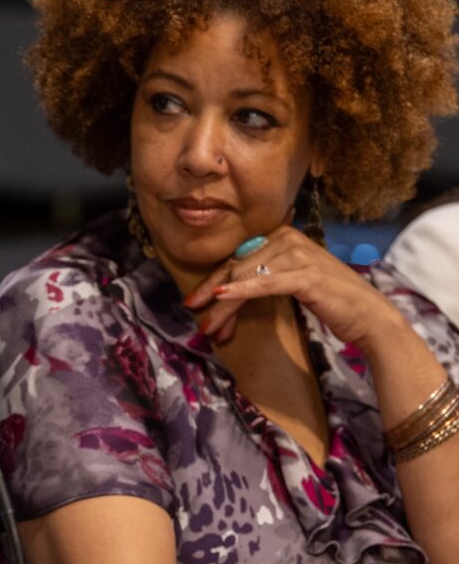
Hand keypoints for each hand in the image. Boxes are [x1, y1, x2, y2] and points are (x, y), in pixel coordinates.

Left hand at [185, 226, 400, 347]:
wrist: (369, 315)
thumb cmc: (329, 300)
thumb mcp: (289, 281)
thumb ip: (261, 277)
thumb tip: (224, 290)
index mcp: (281, 235)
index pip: (236, 259)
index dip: (213, 284)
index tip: (194, 303)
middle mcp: (287, 237)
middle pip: (236, 269)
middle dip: (214, 300)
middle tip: (200, 325)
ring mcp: (297, 254)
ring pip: (245, 279)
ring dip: (224, 308)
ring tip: (210, 329)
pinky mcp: (305, 274)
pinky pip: (264, 284)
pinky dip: (241, 292)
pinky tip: (223, 298)